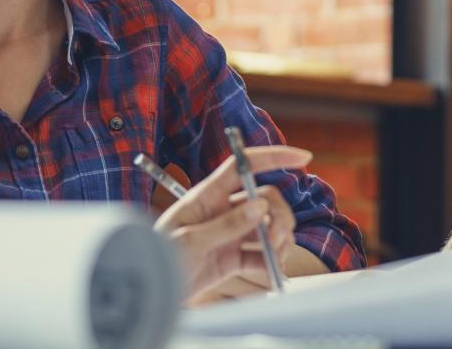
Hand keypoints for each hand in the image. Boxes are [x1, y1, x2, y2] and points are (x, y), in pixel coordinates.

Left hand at [156, 145, 308, 301]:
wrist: (150, 294)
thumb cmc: (160, 258)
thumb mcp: (189, 241)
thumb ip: (226, 225)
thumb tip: (259, 207)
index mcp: (208, 195)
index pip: (244, 165)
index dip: (273, 157)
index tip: (302, 157)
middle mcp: (222, 210)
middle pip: (264, 199)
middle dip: (279, 214)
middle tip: (278, 237)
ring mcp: (229, 234)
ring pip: (268, 224)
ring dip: (280, 237)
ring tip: (278, 256)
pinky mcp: (232, 258)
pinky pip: (261, 254)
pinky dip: (273, 261)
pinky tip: (274, 270)